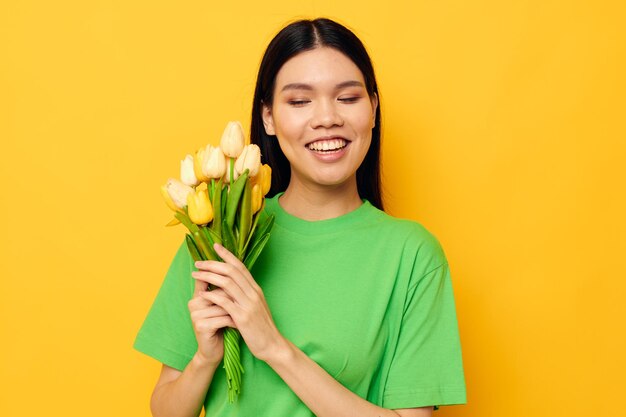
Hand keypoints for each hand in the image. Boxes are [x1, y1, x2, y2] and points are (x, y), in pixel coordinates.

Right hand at [188, 264, 234, 366]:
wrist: (213, 352)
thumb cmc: (221, 326)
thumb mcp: (221, 307)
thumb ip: (222, 291)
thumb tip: (233, 270)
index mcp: (198, 296)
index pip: (207, 278)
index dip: (216, 269)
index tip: (227, 260)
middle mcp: (194, 303)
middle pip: (219, 291)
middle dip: (233, 298)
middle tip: (244, 303)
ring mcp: (196, 315)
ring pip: (223, 305)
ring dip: (235, 311)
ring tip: (241, 317)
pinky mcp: (201, 326)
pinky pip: (223, 318)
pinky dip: (233, 322)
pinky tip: (238, 326)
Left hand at [191, 243, 285, 361]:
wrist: (272, 345)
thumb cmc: (262, 328)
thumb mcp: (256, 307)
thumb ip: (246, 295)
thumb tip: (234, 285)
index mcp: (256, 289)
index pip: (240, 266)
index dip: (227, 255)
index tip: (215, 246)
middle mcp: (253, 293)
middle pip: (231, 271)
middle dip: (213, 264)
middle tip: (198, 263)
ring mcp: (248, 305)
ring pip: (227, 283)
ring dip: (209, 276)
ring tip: (195, 275)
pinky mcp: (242, 318)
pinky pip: (224, 302)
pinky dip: (212, 295)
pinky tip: (202, 294)